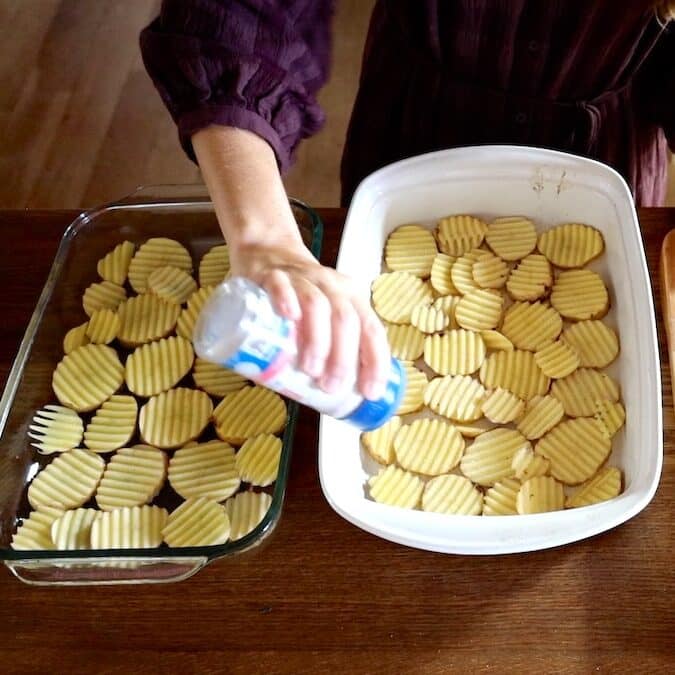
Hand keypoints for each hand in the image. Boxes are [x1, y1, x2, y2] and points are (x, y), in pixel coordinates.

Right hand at [230, 235, 390, 399]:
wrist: (268, 252)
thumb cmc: (300, 297)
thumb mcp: (325, 318)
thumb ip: (330, 349)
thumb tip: (333, 400)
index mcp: (352, 299)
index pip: (372, 330)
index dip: (375, 362)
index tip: (370, 391)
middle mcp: (333, 287)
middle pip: (346, 321)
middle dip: (342, 359)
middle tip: (331, 387)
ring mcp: (302, 279)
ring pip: (318, 306)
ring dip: (318, 340)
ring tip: (310, 369)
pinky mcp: (272, 275)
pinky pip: (282, 286)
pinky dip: (286, 300)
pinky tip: (288, 317)